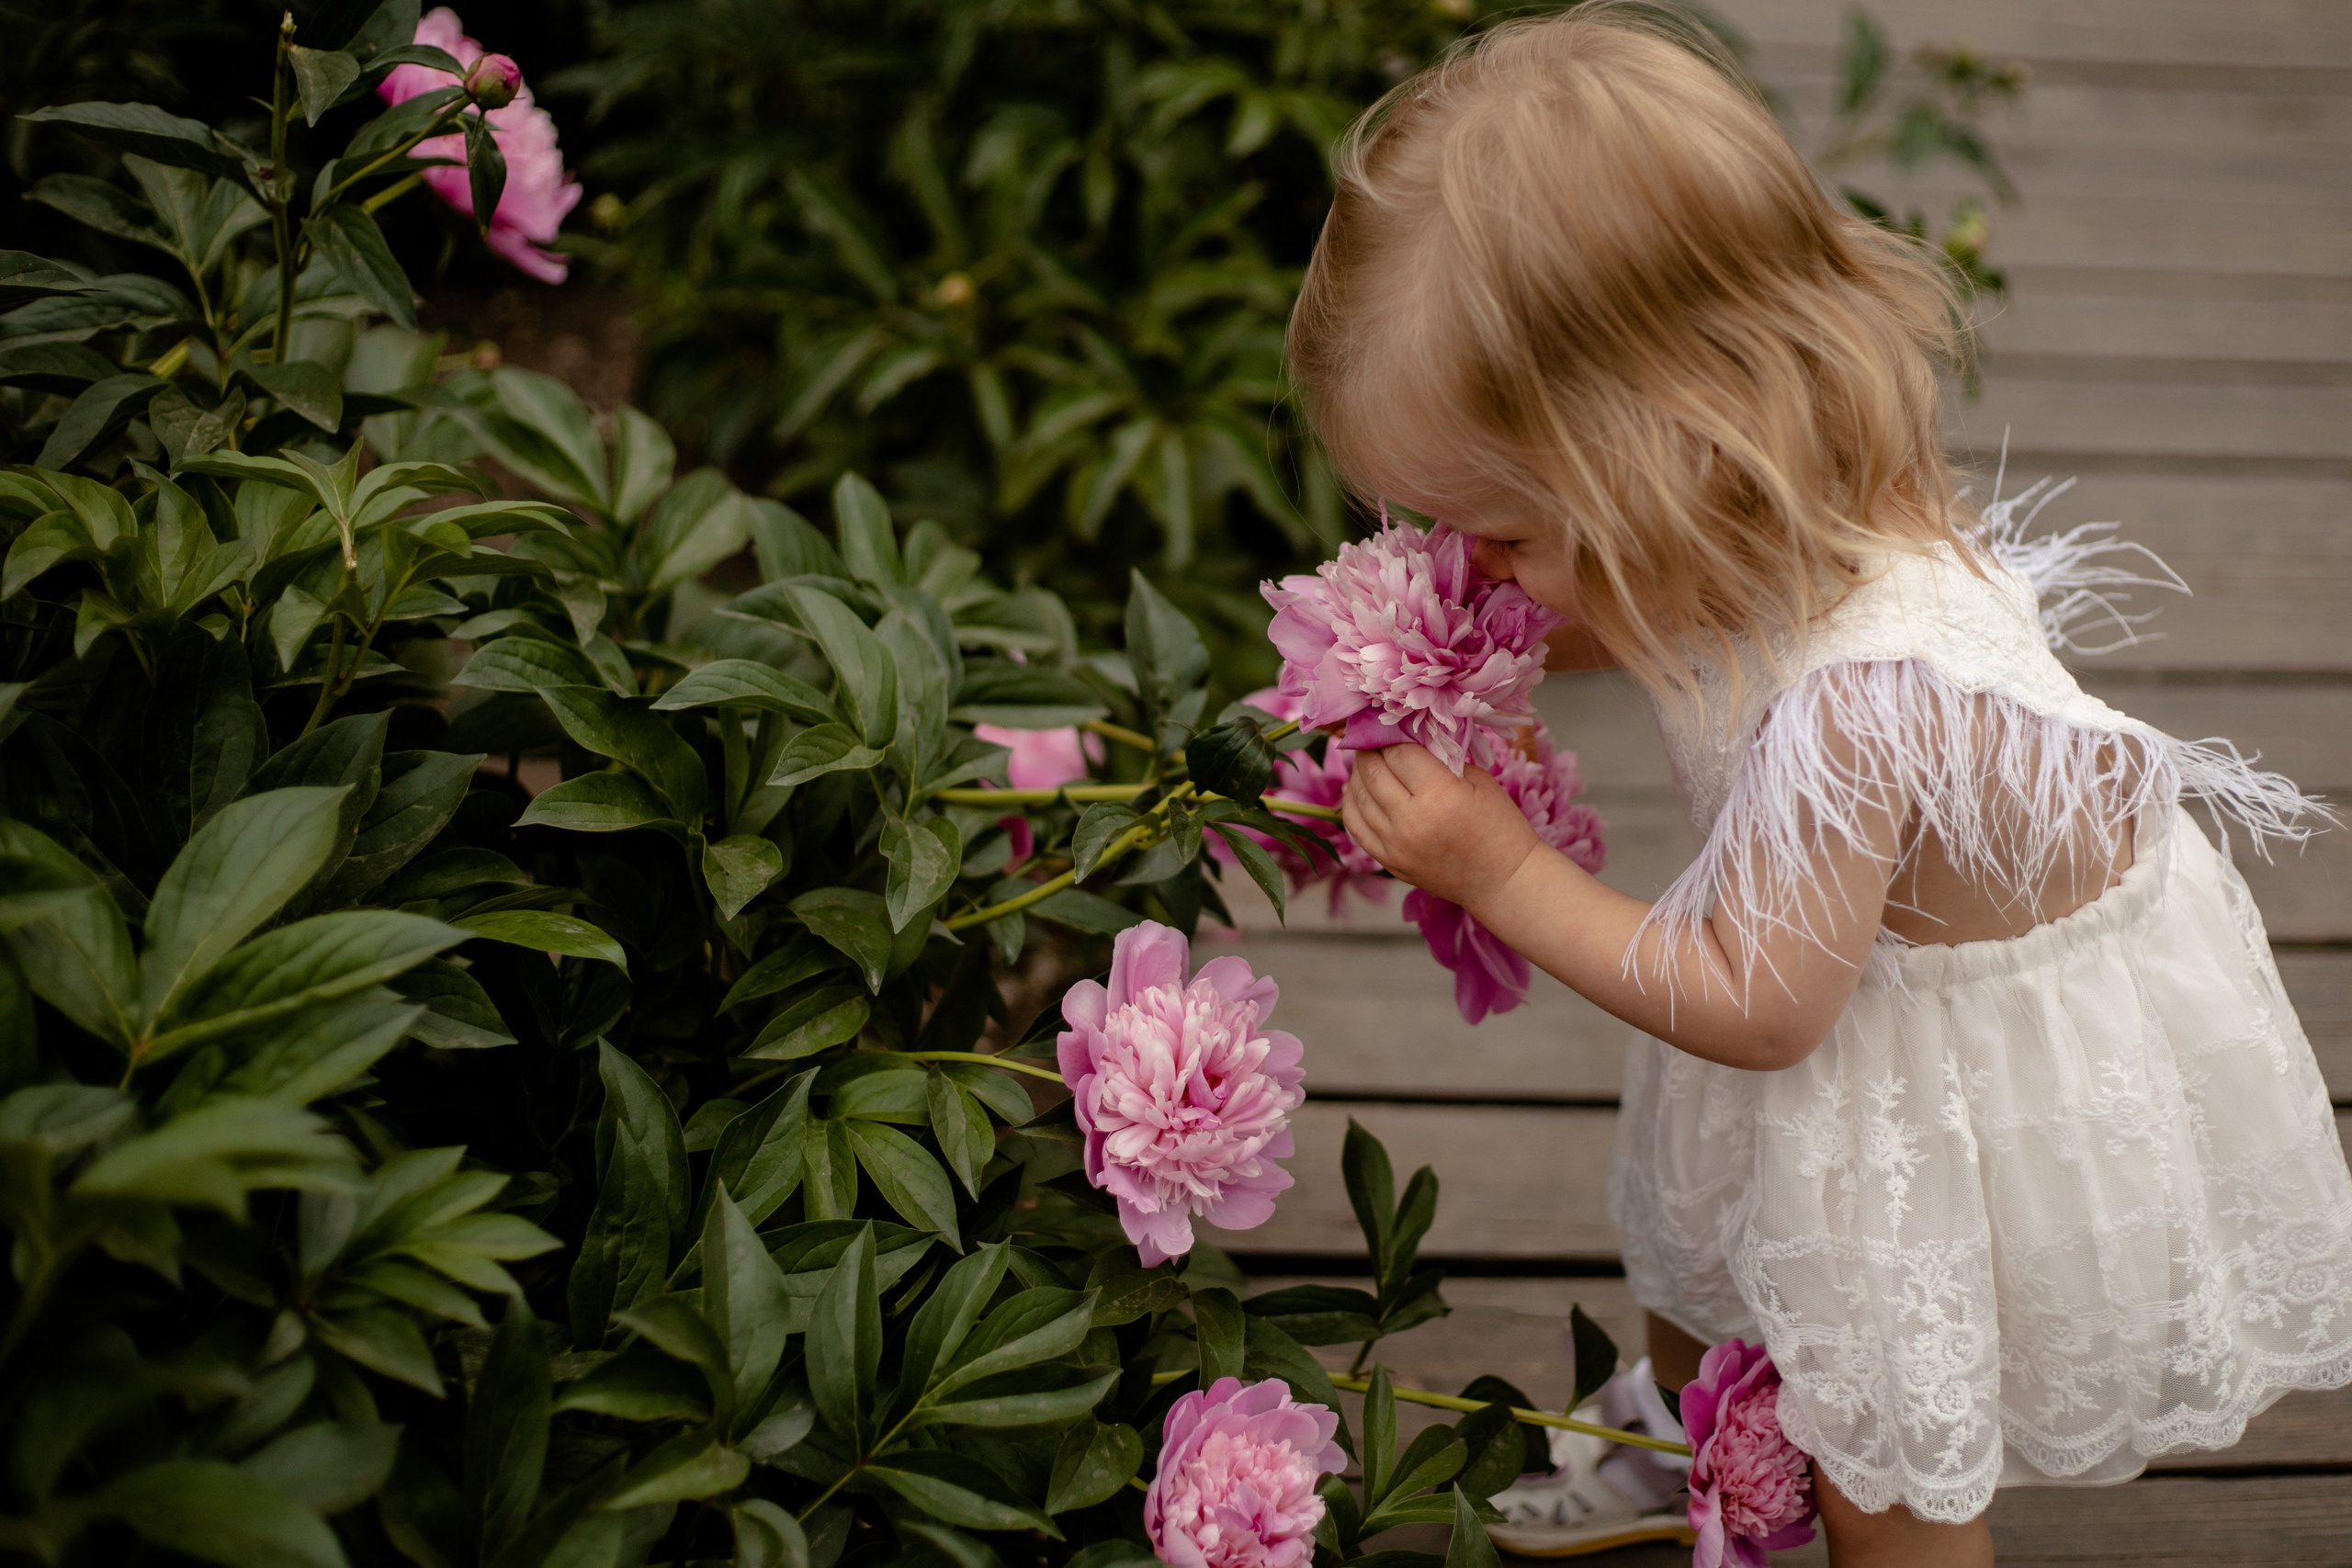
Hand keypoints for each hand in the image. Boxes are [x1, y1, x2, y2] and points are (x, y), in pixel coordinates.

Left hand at [1341, 744, 1544, 911]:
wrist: (1504, 881)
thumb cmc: (1500, 827)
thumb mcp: (1479, 780)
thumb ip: (1441, 758)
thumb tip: (1409, 737)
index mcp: (1438, 795)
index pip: (1397, 752)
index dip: (1391, 733)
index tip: (1389, 722)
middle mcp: (1409, 820)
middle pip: (1372, 771)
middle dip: (1369, 748)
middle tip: (1371, 734)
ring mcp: (1395, 845)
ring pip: (1358, 796)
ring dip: (1358, 772)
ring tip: (1365, 758)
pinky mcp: (1389, 861)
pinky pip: (1356, 826)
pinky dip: (1351, 803)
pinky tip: (1354, 788)